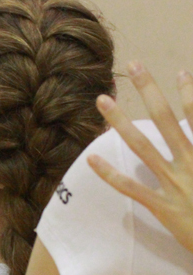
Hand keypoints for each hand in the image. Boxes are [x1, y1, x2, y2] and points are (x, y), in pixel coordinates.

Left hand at [89, 62, 192, 253]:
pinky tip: (92, 159)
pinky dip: (111, 175)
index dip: (191, 95)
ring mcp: (176, 185)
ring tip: (103, 100)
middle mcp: (192, 165)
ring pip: (142, 147)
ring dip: (121, 123)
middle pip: (166, 120)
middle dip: (150, 91)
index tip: (181, 73)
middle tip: (134, 66)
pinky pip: (132, 189)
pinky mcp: (163, 208)